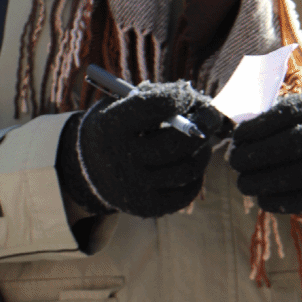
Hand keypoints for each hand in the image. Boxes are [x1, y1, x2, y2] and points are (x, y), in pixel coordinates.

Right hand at [57, 81, 226, 218]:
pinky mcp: (147, 207)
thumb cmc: (116, 127)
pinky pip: (187, 192)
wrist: (90, 168)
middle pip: (177, 143)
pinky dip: (197, 176)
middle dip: (203, 125)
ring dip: (203, 151)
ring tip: (201, 141)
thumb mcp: (122, 105)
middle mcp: (121, 159)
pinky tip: (191, 162)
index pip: (156, 107)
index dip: (180, 98)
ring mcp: (135, 186)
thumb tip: (200, 103)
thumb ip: (156, 98)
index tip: (190, 95)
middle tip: (211, 116)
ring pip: (188, 169)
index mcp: (111, 126)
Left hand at [228, 91, 301, 215]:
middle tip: (235, 162)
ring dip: (264, 180)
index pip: (287, 112)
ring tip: (243, 184)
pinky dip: (280, 201)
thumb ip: (268, 124)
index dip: (258, 126)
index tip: (236, 138)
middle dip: (259, 153)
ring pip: (299, 173)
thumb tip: (237, 143)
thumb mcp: (295, 118)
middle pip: (294, 141)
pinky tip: (262, 198)